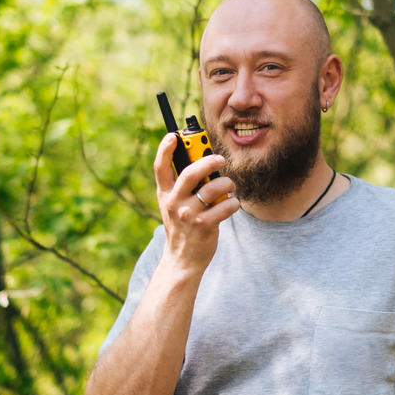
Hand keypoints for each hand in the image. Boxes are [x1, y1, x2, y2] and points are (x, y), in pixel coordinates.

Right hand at [153, 133, 239, 273]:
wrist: (183, 259)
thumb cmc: (182, 226)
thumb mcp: (173, 205)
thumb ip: (182, 185)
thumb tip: (204, 160)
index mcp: (165, 194)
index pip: (160, 167)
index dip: (165, 149)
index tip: (173, 135)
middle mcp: (174, 202)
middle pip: (191, 173)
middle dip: (208, 161)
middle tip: (220, 159)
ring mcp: (188, 215)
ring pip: (213, 188)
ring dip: (227, 184)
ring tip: (230, 187)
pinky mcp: (205, 225)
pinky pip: (226, 205)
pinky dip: (234, 202)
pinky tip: (232, 204)